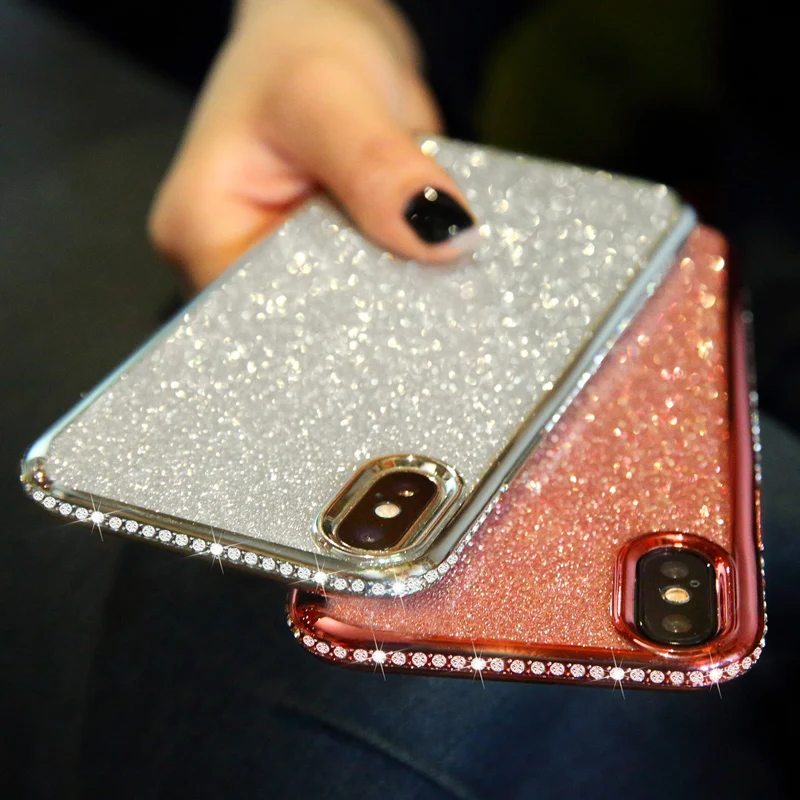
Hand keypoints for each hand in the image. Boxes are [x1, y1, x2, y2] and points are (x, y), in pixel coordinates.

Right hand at [148, 0, 475, 291]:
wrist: (328, 32)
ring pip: (343, 313)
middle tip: (432, 285)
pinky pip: (367, 289)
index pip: (263, 316)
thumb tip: (443, 239)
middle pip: (305, 323)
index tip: (403, 300)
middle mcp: (233, 262)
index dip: (336, 318)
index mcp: (200, 233)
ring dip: (394, 292)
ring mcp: (283, 266)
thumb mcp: (327, 94)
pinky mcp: (327, 262)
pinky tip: (432, 263)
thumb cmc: (299, 48)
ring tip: (437, 270)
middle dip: (369, 308)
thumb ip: (374, 167)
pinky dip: (403, 276)